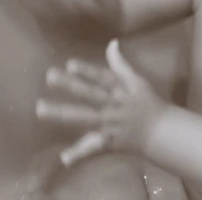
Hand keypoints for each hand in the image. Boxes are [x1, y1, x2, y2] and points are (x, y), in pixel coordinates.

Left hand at [36, 39, 166, 166]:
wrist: (162, 131)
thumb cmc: (147, 103)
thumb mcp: (137, 81)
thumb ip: (120, 64)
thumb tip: (112, 42)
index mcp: (122, 90)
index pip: (103, 78)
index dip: (88, 71)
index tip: (70, 64)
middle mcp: (115, 105)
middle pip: (91, 94)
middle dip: (72, 86)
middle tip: (50, 77)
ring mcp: (112, 124)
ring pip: (86, 118)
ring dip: (63, 113)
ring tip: (40, 108)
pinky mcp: (110, 141)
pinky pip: (94, 147)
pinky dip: (80, 153)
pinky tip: (63, 158)